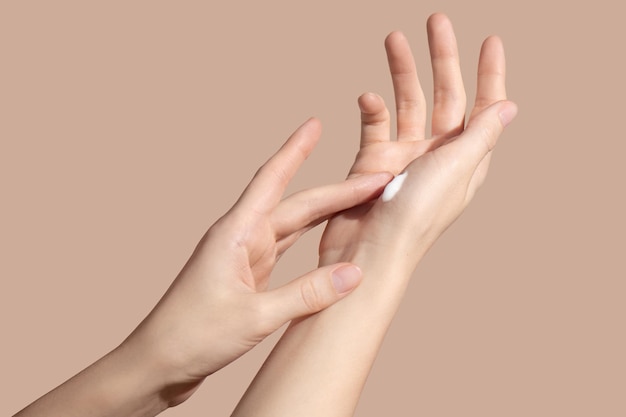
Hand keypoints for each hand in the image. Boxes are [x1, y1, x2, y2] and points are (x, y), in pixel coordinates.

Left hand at [123, 118, 391, 405]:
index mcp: (237, 233)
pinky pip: (287, 251)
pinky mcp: (248, 277)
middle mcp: (242, 238)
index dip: (296, 150)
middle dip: (337, 191)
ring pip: (294, 226)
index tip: (315, 123)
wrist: (158, 363)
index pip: (273, 180)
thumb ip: (306, 294)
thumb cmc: (193, 336)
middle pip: (297, 205)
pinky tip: (327, 237)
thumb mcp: (255, 317)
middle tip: (377, 179)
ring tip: (360, 199)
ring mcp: (245, 257)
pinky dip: (311, 242)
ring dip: (326, 213)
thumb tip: (354, 273)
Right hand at [320, 13, 516, 268]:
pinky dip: (372, 108)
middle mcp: (437, 155)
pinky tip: (368, 97)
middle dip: (443, 59)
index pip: (484, 107)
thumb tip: (508, 105)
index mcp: (466, 159)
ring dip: (403, 72)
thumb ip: (481, 135)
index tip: (490, 41)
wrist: (368, 253)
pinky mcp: (374, 163)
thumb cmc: (414, 219)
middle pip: (445, 97)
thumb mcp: (455, 170)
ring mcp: (404, 158)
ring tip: (394, 39)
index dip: (490, 74)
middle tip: (437, 21)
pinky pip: (376, 126)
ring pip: (408, 104)